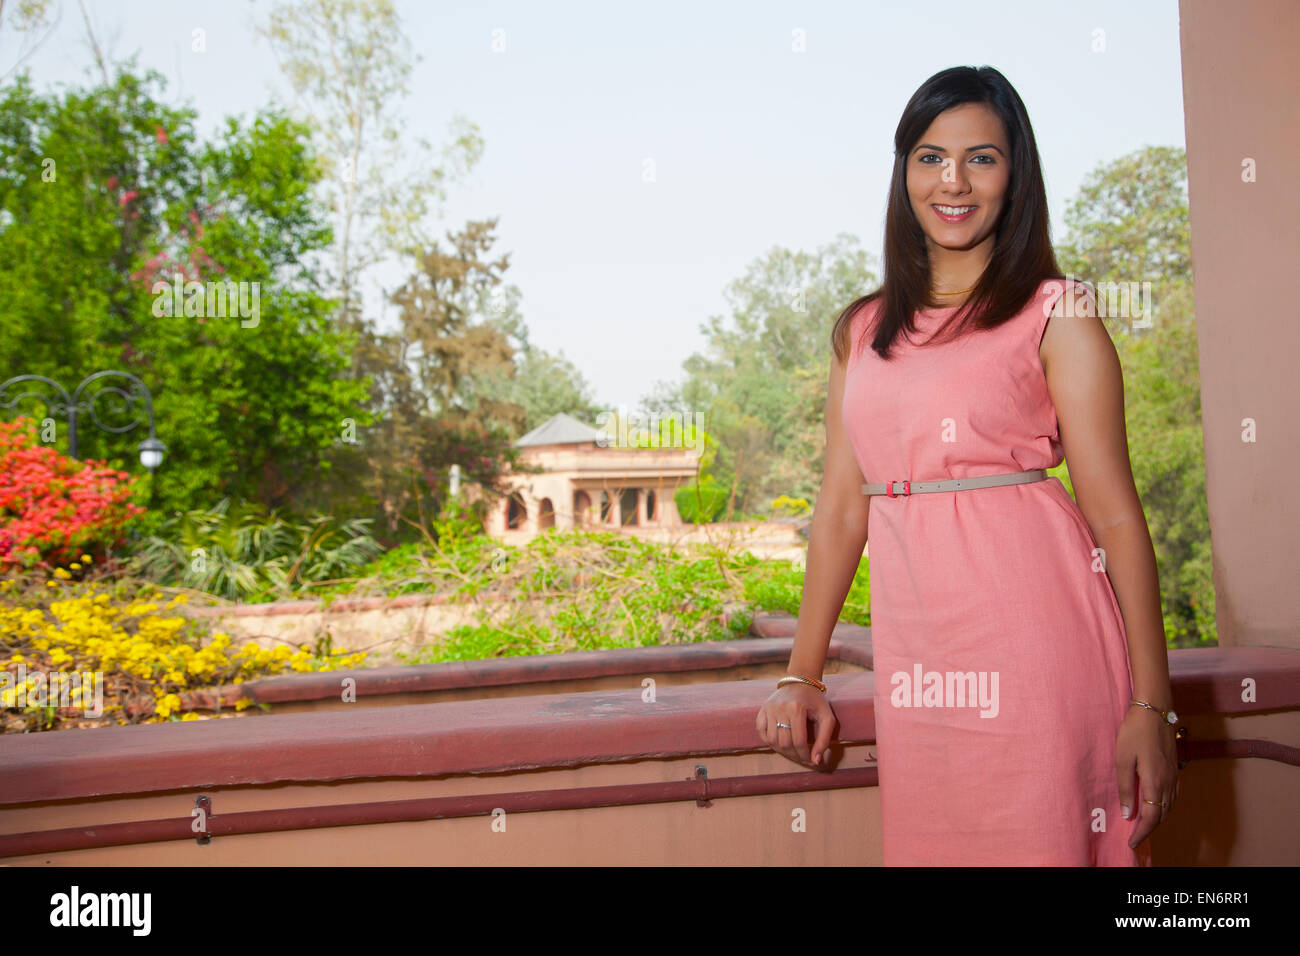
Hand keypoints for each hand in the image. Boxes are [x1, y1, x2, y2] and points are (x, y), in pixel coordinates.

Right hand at [756, 682, 837, 768]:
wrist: (801, 681)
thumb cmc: (816, 701)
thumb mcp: (827, 717)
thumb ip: (824, 739)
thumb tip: (816, 761)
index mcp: (796, 708)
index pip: (798, 741)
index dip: (804, 755)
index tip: (810, 760)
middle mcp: (780, 708)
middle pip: (784, 743)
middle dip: (794, 755)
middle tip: (802, 758)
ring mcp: (769, 708)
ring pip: (772, 740)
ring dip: (782, 751)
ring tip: (792, 753)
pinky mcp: (763, 709)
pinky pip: (761, 731)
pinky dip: (769, 741)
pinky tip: (780, 743)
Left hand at [1116, 704, 1179, 849]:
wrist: (1155, 710)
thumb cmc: (1134, 732)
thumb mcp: (1122, 759)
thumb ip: (1126, 788)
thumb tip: (1128, 814)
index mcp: (1155, 782)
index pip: (1151, 818)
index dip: (1142, 833)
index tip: (1132, 843)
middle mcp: (1169, 783)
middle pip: (1162, 815)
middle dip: (1149, 829)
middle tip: (1134, 837)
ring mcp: (1174, 775)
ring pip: (1169, 807)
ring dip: (1157, 819)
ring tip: (1142, 825)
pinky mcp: (1175, 768)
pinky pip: (1173, 796)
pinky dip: (1164, 807)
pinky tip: (1155, 805)